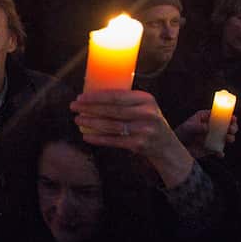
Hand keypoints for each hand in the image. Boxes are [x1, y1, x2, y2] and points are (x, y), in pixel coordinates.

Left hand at [71, 89, 193, 187]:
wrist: (166, 146)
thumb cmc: (148, 122)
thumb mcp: (143, 107)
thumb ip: (125, 101)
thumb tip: (93, 96)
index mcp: (146, 99)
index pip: (117, 95)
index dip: (96, 96)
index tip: (81, 96)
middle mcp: (146, 113)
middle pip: (112, 110)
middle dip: (89, 108)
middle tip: (74, 107)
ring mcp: (143, 130)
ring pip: (111, 126)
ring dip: (91, 123)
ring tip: (78, 120)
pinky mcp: (139, 144)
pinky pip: (113, 140)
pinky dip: (98, 138)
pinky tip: (87, 136)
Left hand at [175, 110, 237, 157]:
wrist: (178, 147)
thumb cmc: (181, 133)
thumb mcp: (187, 127)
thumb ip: (197, 126)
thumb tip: (207, 128)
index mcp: (206, 118)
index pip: (220, 115)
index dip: (228, 116)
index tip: (233, 119)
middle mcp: (212, 127)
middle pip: (227, 125)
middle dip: (232, 127)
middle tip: (231, 130)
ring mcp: (213, 137)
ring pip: (226, 137)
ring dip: (230, 138)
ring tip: (228, 139)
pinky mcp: (211, 148)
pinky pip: (219, 150)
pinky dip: (220, 153)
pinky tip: (219, 154)